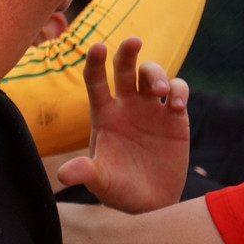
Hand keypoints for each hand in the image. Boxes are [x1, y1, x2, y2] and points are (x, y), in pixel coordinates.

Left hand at [57, 38, 189, 212]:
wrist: (151, 202)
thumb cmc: (119, 190)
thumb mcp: (101, 182)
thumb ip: (85, 173)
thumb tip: (64, 175)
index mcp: (103, 114)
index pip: (96, 80)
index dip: (96, 62)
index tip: (98, 46)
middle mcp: (125, 105)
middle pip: (124, 68)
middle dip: (127, 51)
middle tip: (133, 41)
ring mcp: (150, 108)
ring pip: (152, 74)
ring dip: (156, 74)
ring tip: (160, 90)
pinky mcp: (175, 117)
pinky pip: (178, 92)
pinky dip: (179, 91)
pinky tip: (175, 104)